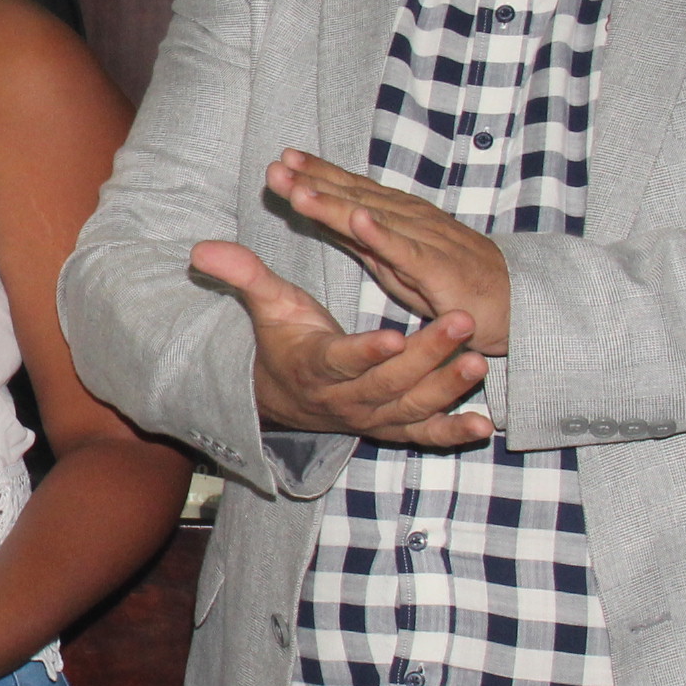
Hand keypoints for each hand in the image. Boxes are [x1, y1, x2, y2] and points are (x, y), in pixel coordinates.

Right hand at [190, 239, 493, 446]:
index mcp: (317, 366)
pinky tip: (485, 426)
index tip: (392, 336)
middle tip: (460, 323)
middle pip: (390, 382)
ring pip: (412, 408)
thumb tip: (200, 248)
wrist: (283, 400)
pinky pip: (424, 437)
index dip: (366, 352)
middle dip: (428, 355)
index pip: (342, 360)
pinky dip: (453, 434)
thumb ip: (245, 276)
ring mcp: (372, 417)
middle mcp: (346, 398)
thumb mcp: (268, 307)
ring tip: (476, 362)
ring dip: (447, 389)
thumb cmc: (284, 342)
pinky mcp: (393, 427)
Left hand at [270, 149, 509, 352]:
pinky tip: (358, 221)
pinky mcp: (440, 269)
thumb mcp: (391, 259)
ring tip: (301, 189)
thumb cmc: (449, 282)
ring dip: (336, 202)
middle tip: (278, 165)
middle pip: (355, 197)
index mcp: (396, 217)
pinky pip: (407, 251)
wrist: (513, 304)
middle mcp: (408, 221)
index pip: (351, 191)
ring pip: (373, 218)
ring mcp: (425, 241)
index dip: (318, 174)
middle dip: (315, 180)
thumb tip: (320, 211)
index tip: (282, 160)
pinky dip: (382, 234)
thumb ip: (357, 236)